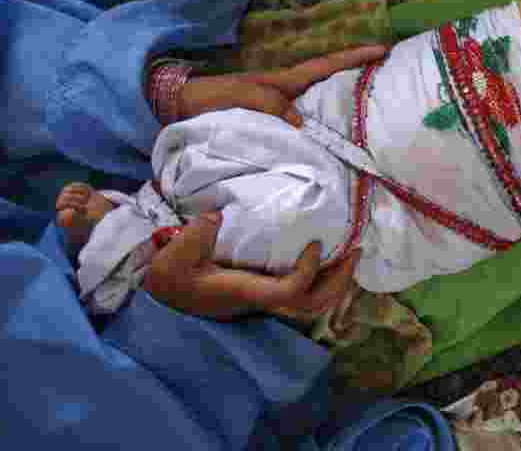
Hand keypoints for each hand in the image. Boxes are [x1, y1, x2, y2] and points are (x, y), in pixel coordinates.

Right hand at [143, 211, 360, 320]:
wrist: (164, 297)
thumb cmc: (170, 278)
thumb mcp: (174, 257)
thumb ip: (195, 236)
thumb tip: (218, 215)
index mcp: (245, 292)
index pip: (290, 291)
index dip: (308, 271)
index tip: (314, 243)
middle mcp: (262, 301)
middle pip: (314, 305)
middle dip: (340, 281)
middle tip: (355, 250)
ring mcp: (266, 300)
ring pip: (313, 303)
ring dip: (336, 280)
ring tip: (350, 252)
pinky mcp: (265, 293)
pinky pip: (304, 291)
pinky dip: (322, 276)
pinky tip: (328, 255)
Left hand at [177, 45, 388, 126]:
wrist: (182, 108)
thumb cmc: (211, 98)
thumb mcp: (242, 96)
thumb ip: (270, 105)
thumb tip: (302, 124)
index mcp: (284, 81)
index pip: (325, 66)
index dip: (354, 57)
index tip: (383, 49)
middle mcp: (288, 94)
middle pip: (330, 84)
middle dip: (358, 79)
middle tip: (389, 81)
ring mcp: (282, 109)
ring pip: (320, 105)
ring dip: (344, 106)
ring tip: (372, 113)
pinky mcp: (274, 127)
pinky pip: (307, 126)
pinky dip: (324, 129)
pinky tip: (334, 141)